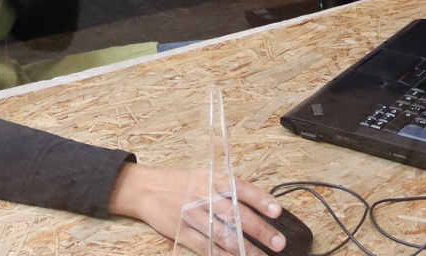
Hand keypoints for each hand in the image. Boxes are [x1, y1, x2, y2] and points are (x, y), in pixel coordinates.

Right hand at [107, 164, 290, 254]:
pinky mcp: (182, 232)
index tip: (278, 211)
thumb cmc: (181, 184)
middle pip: (236, 214)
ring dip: (244, 248)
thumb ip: (229, 191)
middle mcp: (204, 196)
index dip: (261, 200)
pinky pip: (205, 246)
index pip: (242, 189)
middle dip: (259, 229)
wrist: (147, 189)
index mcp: (214, 180)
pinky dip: (221, 255)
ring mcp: (192, 215)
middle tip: (277, 241)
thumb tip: (257, 206)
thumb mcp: (206, 178)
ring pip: (223, 234)